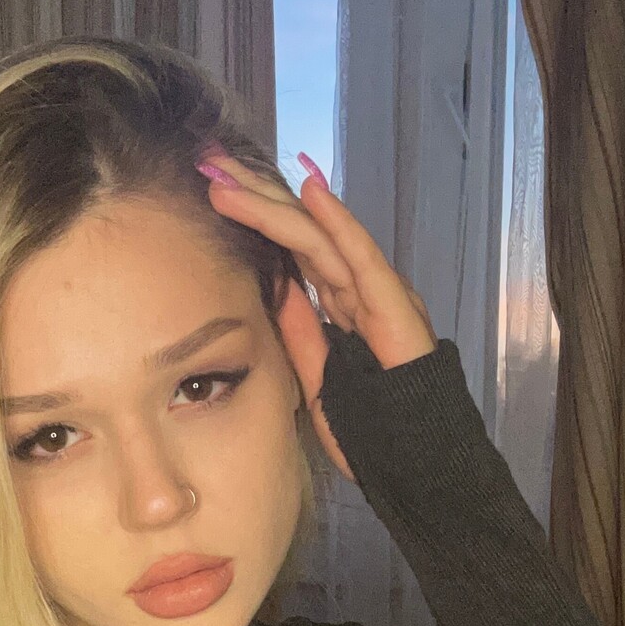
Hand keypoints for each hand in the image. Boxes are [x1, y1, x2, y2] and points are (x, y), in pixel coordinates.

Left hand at [197, 151, 437, 483]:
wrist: (415, 462)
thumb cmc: (372, 428)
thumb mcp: (318, 376)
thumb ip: (303, 331)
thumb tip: (278, 289)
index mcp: (341, 307)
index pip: (293, 251)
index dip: (254, 220)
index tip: (211, 193)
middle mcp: (360, 291)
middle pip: (301, 232)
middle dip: (255, 196)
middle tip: (208, 163)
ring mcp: (380, 295)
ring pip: (321, 237)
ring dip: (274, 205)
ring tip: (229, 179)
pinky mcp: (395, 305)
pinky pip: (361, 258)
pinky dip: (337, 223)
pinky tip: (308, 192)